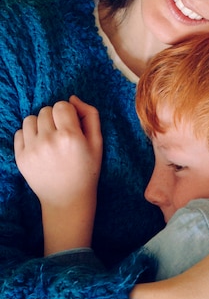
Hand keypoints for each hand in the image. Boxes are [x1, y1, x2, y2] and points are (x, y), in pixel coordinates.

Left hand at [14, 96, 102, 253]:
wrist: (67, 200)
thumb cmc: (86, 171)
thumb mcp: (98, 143)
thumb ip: (90, 115)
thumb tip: (72, 98)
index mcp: (70, 136)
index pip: (61, 105)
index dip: (68, 113)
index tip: (72, 125)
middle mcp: (49, 141)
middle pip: (45, 110)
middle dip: (54, 118)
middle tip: (61, 133)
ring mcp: (32, 150)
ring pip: (30, 119)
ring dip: (39, 124)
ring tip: (48, 138)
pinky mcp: (20, 158)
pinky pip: (19, 132)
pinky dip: (28, 135)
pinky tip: (39, 145)